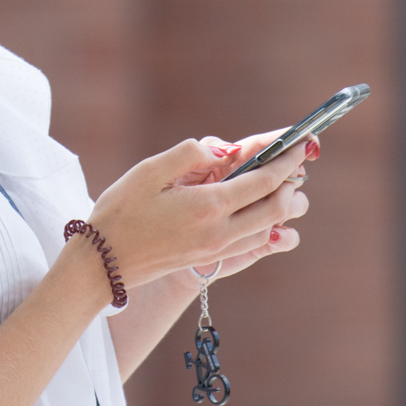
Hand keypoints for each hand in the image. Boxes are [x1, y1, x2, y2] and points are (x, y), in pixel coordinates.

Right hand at [85, 129, 314, 289]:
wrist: (103, 264)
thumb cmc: (120, 212)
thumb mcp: (149, 171)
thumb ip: (190, 155)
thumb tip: (223, 150)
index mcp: (208, 205)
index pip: (263, 180)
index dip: (287, 159)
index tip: (301, 142)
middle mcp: (220, 232)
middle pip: (276, 208)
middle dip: (292, 182)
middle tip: (299, 159)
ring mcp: (217, 249)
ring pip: (268, 227)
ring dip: (283, 204)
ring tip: (284, 183)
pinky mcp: (210, 259)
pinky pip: (252, 242)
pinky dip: (267, 225)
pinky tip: (264, 213)